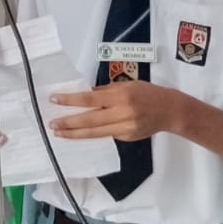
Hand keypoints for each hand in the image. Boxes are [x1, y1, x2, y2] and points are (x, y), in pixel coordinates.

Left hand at [49, 82, 184, 142]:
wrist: (170, 111)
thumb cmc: (147, 93)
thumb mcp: (126, 85)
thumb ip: (104, 91)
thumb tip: (83, 95)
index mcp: (120, 96)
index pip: (89, 98)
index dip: (70, 100)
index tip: (54, 100)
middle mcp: (122, 113)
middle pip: (89, 120)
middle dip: (68, 123)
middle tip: (52, 124)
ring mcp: (125, 128)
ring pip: (95, 133)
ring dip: (75, 134)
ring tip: (60, 133)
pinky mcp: (127, 138)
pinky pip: (105, 136)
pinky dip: (91, 135)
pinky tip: (79, 135)